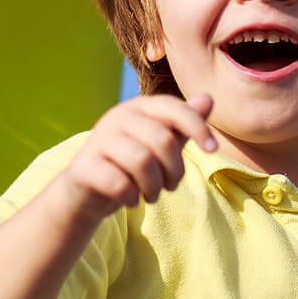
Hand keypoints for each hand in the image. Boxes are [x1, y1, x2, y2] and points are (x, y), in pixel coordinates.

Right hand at [56, 93, 216, 222]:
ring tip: (152, 195)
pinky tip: (131, 200)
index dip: (197, 127)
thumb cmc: (131, 165)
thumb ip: (183, 123)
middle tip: (171, 186)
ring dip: (154, 187)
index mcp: (137, 107)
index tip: (213, 150)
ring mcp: (98, 140)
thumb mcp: (160, 144)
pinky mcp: (84, 167)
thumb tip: (208, 98)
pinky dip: (132, 198)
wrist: (87, 192)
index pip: (173, 108)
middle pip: (162, 140)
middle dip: (175, 170)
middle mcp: (116, 117)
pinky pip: (119, 183)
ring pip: (142, 161)